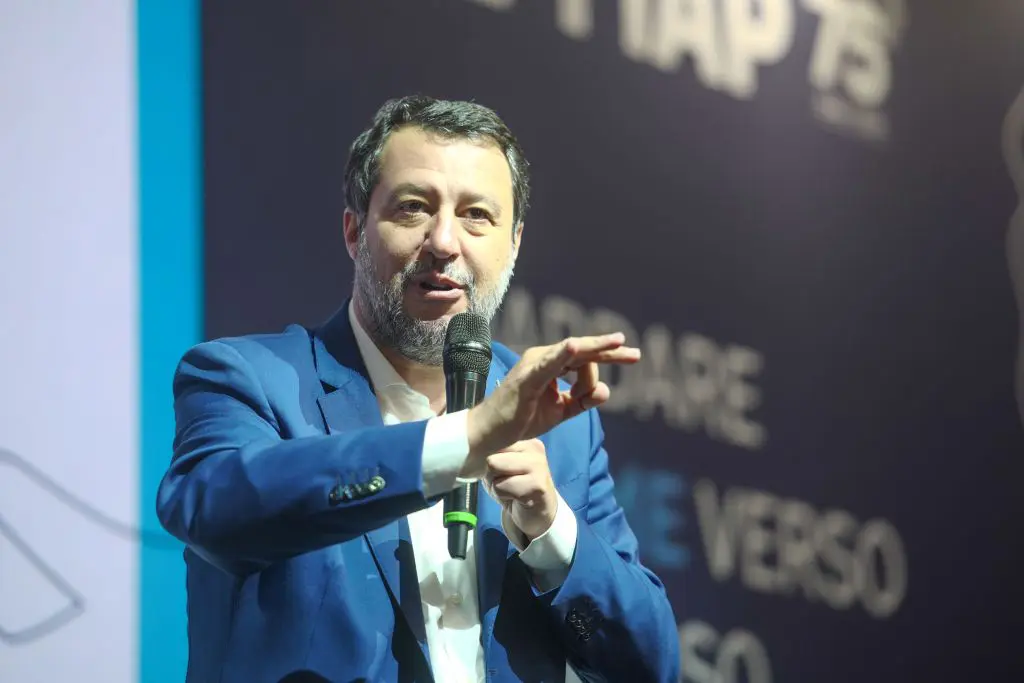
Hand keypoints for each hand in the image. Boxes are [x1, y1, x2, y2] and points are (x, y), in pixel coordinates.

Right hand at [464, 333, 639, 467]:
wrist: (492, 433)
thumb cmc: (521, 418)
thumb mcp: (559, 411)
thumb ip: (582, 401)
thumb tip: (607, 392)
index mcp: (551, 365)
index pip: (585, 359)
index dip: (609, 357)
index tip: (633, 357)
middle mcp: (543, 359)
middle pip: (582, 351)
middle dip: (610, 351)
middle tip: (635, 353)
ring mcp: (534, 365)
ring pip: (571, 354)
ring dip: (595, 348)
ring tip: (617, 346)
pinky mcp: (526, 377)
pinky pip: (547, 364)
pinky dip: (561, 355)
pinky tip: (574, 346)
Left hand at [483, 439, 556, 541]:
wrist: (537, 515)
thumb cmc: (514, 489)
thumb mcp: (501, 466)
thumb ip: (492, 454)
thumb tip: (475, 451)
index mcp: (525, 440)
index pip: (492, 440)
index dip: (487, 458)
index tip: (498, 471)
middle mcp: (534, 447)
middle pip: (491, 454)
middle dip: (490, 473)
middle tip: (505, 483)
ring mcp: (538, 465)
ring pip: (494, 467)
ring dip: (495, 485)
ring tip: (509, 490)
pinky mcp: (537, 485)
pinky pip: (501, 487)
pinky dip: (501, 496)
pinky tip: (515, 499)